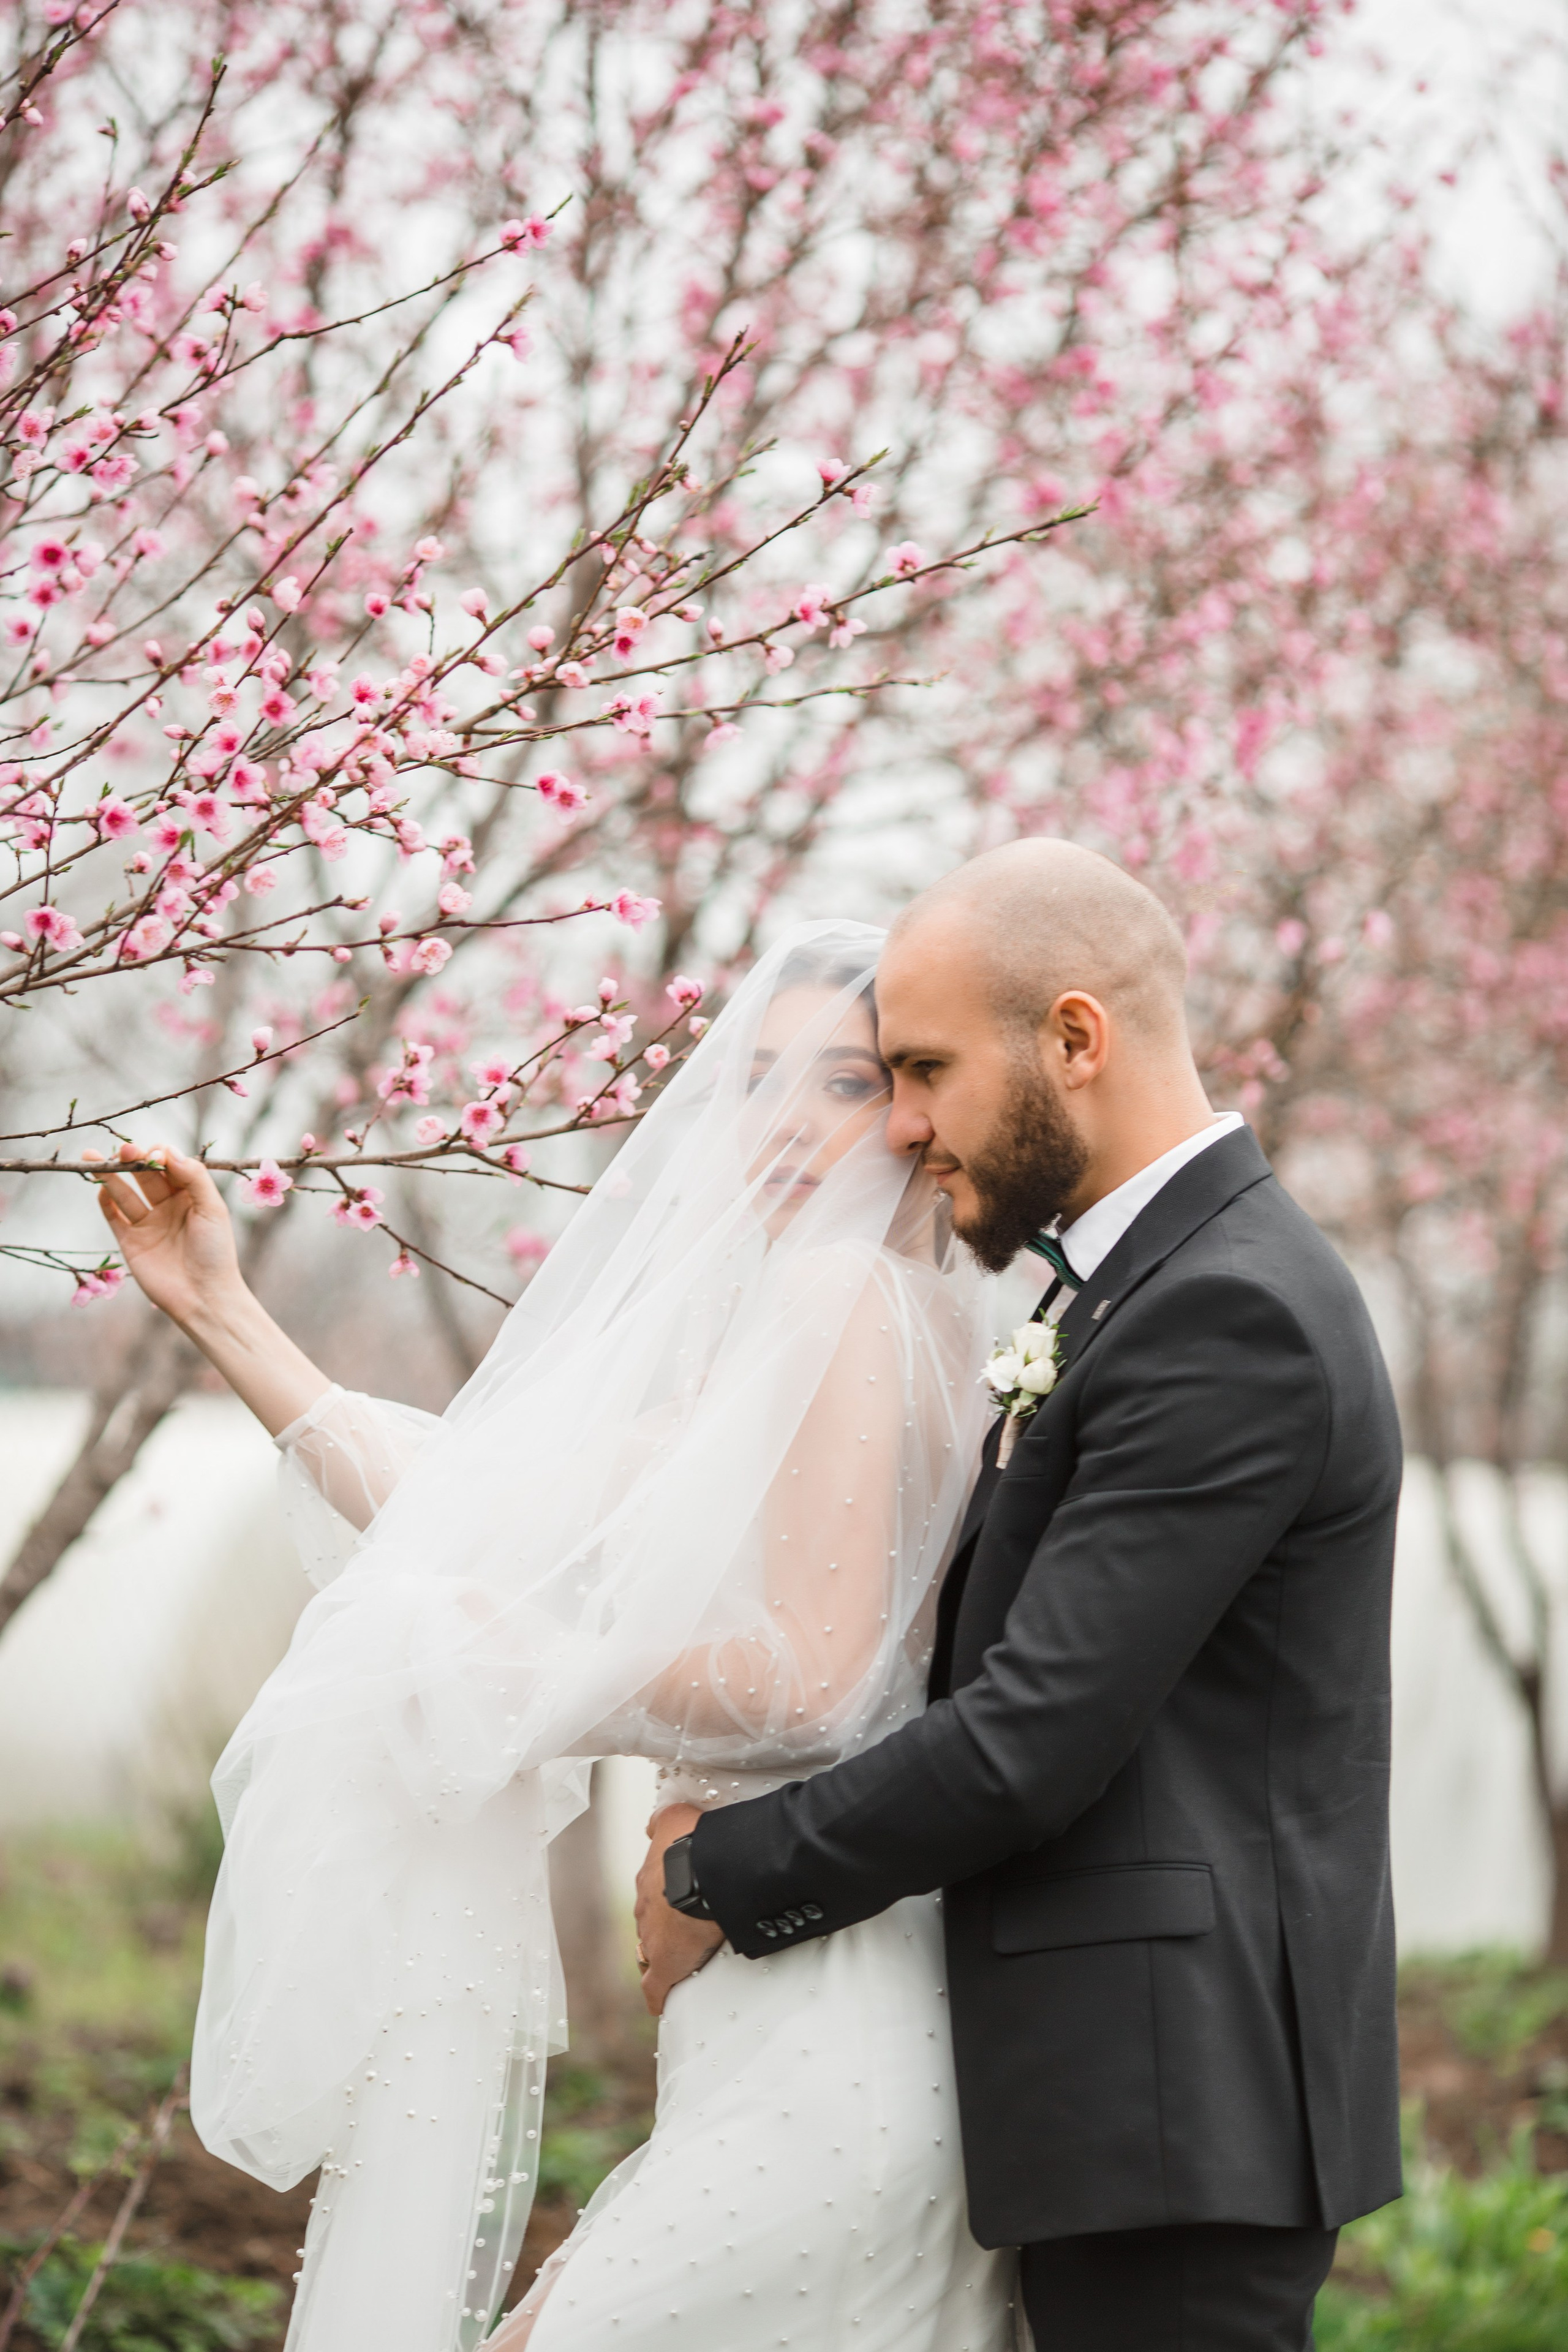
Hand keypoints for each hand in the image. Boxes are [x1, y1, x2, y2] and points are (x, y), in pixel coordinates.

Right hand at [91, 1142, 244, 1333]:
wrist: (203, 1296)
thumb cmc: (215, 1252)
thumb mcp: (213, 1209)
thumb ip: (194, 1178)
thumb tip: (170, 1151)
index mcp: (190, 1195)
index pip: (170, 1165)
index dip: (161, 1155)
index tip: (157, 1155)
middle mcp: (167, 1206)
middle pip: (144, 1175)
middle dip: (133, 1160)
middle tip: (123, 1150)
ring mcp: (148, 1224)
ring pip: (124, 1193)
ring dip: (109, 1175)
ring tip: (91, 1157)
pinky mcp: (130, 1242)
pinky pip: (113, 1217)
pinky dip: (105, 1202)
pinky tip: (100, 1188)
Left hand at [633, 1803, 722, 2016]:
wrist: (702, 1872)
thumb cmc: (693, 1842)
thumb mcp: (675, 1817)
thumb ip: (663, 1820)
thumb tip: (652, 1824)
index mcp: (650, 1879)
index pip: (653, 1894)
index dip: (666, 1899)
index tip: (679, 1903)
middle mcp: (645, 1909)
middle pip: (652, 1923)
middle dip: (666, 1926)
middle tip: (689, 1929)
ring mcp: (652, 1940)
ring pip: (653, 1951)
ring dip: (667, 1955)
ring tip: (687, 1960)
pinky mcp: (665, 1966)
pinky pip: (656, 1988)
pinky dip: (659, 1996)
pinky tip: (662, 2003)